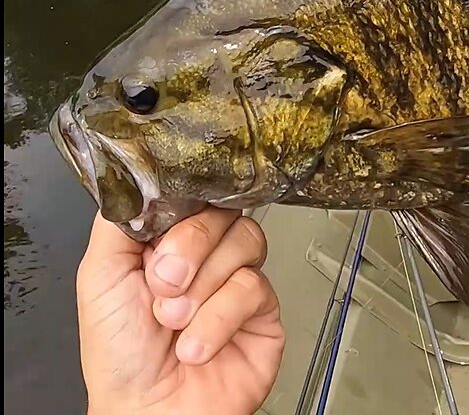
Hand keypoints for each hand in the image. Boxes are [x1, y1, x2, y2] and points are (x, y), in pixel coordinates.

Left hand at [76, 207, 285, 414]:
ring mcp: (237, 281)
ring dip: (202, 289)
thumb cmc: (120, 357)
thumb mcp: (99, 276)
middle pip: (223, 214)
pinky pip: (254, 287)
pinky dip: (217, 320)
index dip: (181, 213)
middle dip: (189, 251)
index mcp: (168, 242)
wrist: (151, 413)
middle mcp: (206, 257)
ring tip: (175, 322)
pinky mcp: (264, 311)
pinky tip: (197, 343)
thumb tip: (142, 182)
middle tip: (163, 287)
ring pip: (245, 243)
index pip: (193, 195)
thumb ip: (118, 221)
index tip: (157, 243)